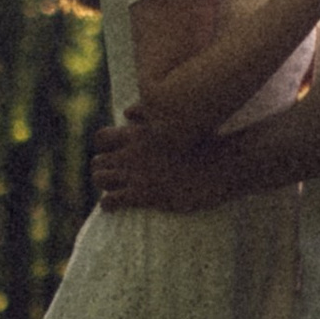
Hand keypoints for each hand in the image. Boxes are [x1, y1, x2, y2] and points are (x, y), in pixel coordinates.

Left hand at [93, 111, 230, 212]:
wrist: (222, 166)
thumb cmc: (205, 143)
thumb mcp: (175, 121)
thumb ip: (147, 113)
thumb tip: (126, 113)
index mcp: (138, 133)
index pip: (100, 138)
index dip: (103, 148)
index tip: (113, 155)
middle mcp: (132, 152)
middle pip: (97, 161)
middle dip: (104, 169)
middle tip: (114, 177)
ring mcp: (135, 174)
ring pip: (100, 180)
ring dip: (106, 186)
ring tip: (116, 191)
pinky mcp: (142, 195)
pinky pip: (110, 200)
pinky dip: (109, 204)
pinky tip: (116, 206)